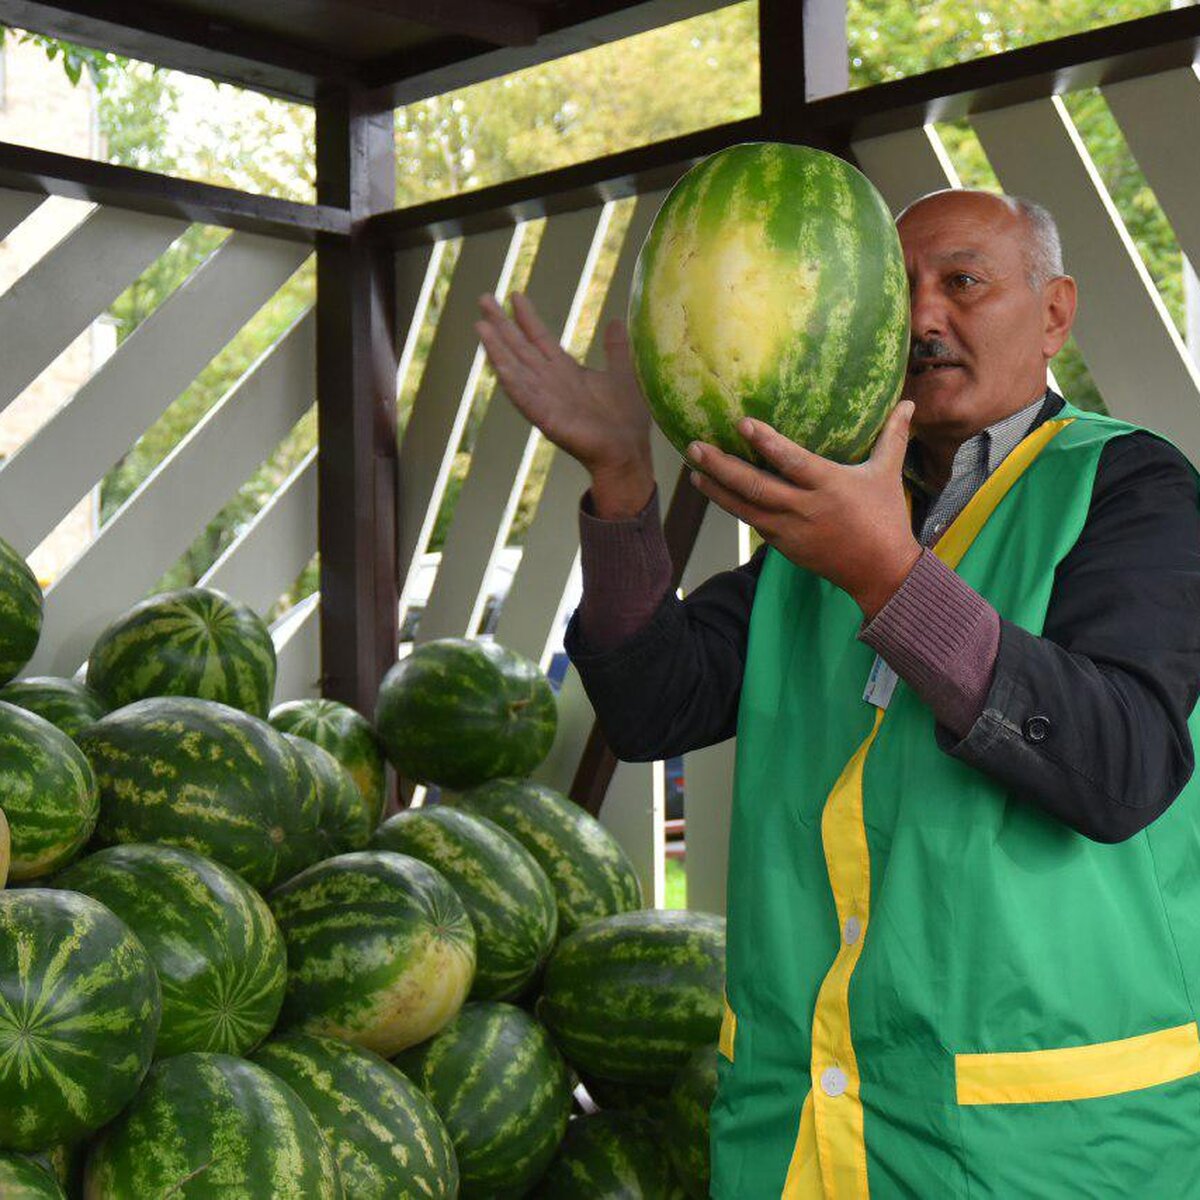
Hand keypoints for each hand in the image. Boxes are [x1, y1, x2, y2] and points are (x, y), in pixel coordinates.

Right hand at [476, 292, 653, 517]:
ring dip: (497, 349)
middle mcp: (550, 383)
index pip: (541, 339)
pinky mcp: (547, 419)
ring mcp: (546, 400)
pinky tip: (498, 365)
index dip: (527, 318)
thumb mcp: (623, 372)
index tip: (515, 295)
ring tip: (481, 326)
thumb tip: (615, 320)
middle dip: (502, 325)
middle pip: (521, 348)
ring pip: (515, 369)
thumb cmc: (626, 419)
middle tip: (484, 298)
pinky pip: (524, 398)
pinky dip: (511, 382)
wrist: (628, 451)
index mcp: (566, 372)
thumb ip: (616, 348)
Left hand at [688, 403, 921, 618]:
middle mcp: (804, 508)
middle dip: (721, 467)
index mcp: (829, 486)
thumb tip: (910, 403)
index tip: (742, 424)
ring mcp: (790, 530)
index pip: (792, 462)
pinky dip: (733, 508)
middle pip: (755, 486)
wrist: (880, 573)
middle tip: (695, 447)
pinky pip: (753, 522)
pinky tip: (716, 492)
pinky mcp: (783, 546)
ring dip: (716, 490)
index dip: (766, 443)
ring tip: (692, 471)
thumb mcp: (888, 474)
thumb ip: (893, 437)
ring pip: (745, 508)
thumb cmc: (886, 519)